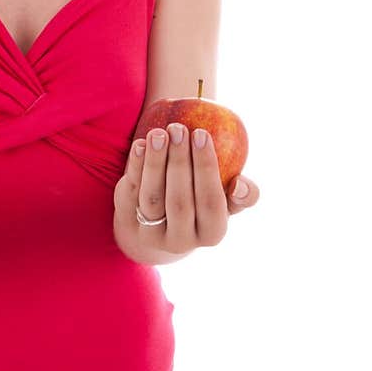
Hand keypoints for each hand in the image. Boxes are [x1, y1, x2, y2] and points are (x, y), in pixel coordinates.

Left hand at [113, 124, 259, 257]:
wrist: (162, 225)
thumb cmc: (203, 202)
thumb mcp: (227, 201)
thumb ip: (243, 194)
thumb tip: (240, 184)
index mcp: (212, 234)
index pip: (211, 202)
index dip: (206, 168)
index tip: (202, 134)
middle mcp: (181, 241)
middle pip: (180, 201)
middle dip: (179, 162)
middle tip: (178, 129)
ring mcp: (151, 235)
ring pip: (152, 198)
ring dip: (154, 162)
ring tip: (159, 133)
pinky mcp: (128, 222)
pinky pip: (130, 193)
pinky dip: (135, 167)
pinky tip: (141, 144)